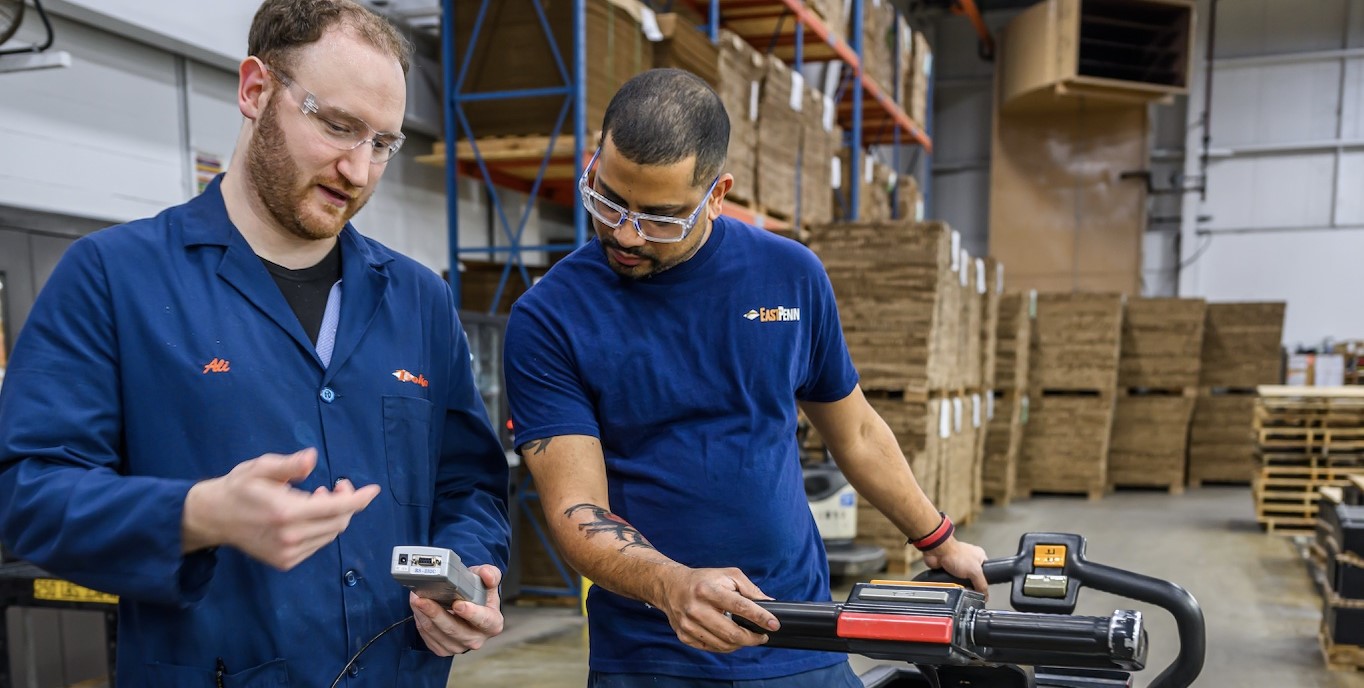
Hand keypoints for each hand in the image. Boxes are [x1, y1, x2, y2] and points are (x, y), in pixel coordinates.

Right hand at [181, 448, 380, 569]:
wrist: (213, 517)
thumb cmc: (239, 488)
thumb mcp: (261, 468)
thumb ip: (289, 465)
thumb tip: (312, 458)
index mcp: (285, 512)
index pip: (336, 507)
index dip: (359, 498)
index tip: (373, 489)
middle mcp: (289, 537)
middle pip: (338, 522)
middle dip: (347, 503)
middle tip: (337, 484)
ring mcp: (287, 553)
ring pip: (330, 535)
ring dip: (334, 515)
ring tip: (318, 496)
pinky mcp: (284, 562)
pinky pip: (317, 544)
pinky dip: (322, 528)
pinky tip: (308, 514)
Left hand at [410, 565, 504, 655]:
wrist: (470, 608)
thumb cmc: (479, 595)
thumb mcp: (488, 581)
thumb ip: (491, 574)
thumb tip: (486, 574)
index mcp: (492, 624)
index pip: (484, 620)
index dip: (471, 613)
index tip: (458, 604)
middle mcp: (476, 639)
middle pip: (454, 629)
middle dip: (436, 613)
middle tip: (422, 599)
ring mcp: (459, 646)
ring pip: (437, 633)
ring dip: (423, 616)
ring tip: (415, 599)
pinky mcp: (444, 649)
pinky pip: (428, 637)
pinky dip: (420, 622)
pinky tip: (417, 609)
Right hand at [654, 567, 778, 652]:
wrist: (670, 586)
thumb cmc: (703, 580)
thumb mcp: (728, 575)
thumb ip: (749, 588)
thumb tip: (769, 603)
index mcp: (708, 590)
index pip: (739, 606)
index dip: (760, 617)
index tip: (774, 624)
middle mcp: (696, 608)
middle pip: (732, 633)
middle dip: (753, 638)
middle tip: (763, 636)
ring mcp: (688, 625)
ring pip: (723, 644)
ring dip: (741, 644)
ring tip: (748, 636)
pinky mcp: (684, 635)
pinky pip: (712, 648)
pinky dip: (726, 646)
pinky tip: (731, 638)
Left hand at [922, 537, 989, 594]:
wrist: (937, 553)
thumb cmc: (955, 554)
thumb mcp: (975, 571)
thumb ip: (981, 584)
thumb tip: (985, 595)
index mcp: (979, 557)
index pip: (987, 572)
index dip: (984, 581)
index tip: (982, 589)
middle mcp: (969, 560)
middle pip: (973, 578)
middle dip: (970, 584)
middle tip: (969, 587)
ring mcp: (958, 564)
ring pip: (962, 581)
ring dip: (960, 584)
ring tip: (959, 585)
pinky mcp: (949, 569)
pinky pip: (952, 581)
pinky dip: (951, 583)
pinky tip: (951, 584)